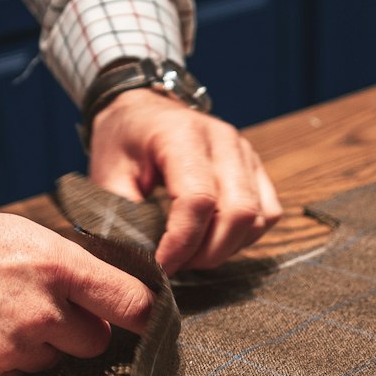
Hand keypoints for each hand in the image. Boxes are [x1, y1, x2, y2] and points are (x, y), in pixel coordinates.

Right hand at [0, 186, 153, 375]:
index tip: (156, 325)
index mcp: (55, 264)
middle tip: (38, 306)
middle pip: (95, 341)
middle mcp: (40, 312)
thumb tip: (99, 297)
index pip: (131, 304)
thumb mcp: (15, 232)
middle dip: (77, 329)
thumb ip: (62, 269)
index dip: (148, 317)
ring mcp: (10, 350)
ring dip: (34, 346)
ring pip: (50, 361)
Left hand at [88, 90, 281, 272]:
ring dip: (226, 248)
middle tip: (176, 264)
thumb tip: (142, 260)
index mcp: (182, 135)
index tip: (160, 265)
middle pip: (237, 213)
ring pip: (257, 218)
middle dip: (207, 253)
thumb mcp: (107, 175)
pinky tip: (214, 239)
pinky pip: (267, 213)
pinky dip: (245, 237)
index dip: (181, 243)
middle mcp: (222, 140)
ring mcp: (244, 152)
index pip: (198, 200)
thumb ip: (123, 216)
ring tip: (192, 253)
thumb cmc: (123, 142)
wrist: (141, 110)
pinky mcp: (255, 167)